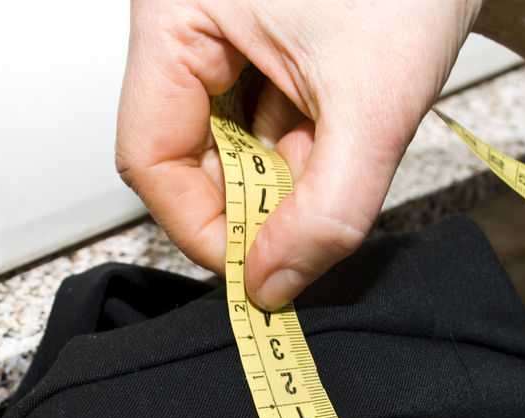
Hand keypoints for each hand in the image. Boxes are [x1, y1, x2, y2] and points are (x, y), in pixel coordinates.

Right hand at [116, 0, 481, 309]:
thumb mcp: (374, 105)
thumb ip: (326, 210)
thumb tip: (271, 283)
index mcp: (176, 12)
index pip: (150, 157)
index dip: (202, 227)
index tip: (256, 269)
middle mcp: (184, 19)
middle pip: (187, 154)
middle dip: (257, 195)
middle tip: (312, 213)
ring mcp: (217, 30)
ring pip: (226, 144)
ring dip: (284, 171)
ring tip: (340, 142)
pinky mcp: (251, 42)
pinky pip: (255, 120)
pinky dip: (297, 145)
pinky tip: (336, 125)